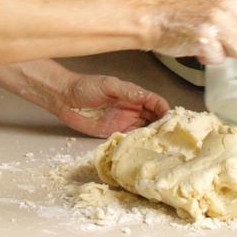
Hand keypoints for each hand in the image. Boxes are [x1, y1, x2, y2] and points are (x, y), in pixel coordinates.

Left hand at [55, 72, 169, 137]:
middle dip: (163, 127)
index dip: (165, 111)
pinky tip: (143, 151)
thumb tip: (145, 97)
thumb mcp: (108, 85)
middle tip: (172, 139)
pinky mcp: (114, 134)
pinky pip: (130, 140)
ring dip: (153, 138)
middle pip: (154, 119)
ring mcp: (124, 122)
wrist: (64, 98)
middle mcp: (132, 109)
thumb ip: (127, 92)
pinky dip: (138, 145)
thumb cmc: (85, 86)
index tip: (172, 121)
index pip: (156, 103)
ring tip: (162, 147)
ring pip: (145, 131)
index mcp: (133, 95)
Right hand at [141, 0, 236, 65]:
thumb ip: (232, 14)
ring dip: (223, 53)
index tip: (236, 38)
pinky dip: (207, 59)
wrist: (150, 17)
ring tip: (206, 44)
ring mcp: (216, 24)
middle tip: (219, 42)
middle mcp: (226, 9)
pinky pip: (219, 60)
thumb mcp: (210, 3)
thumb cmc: (176, 12)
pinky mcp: (205, 40)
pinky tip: (196, 48)